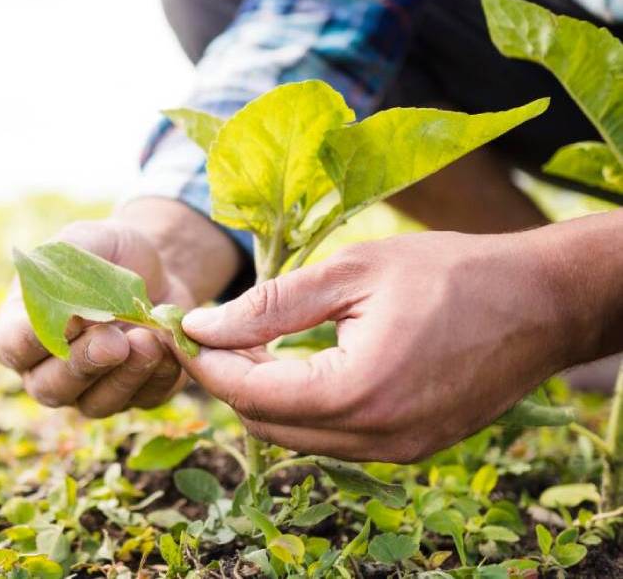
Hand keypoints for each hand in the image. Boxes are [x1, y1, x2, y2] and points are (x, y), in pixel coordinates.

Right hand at [0, 219, 193, 416]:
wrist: (157, 267)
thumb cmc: (106, 254)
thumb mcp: (84, 242)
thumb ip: (66, 270)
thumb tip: (68, 312)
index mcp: (22, 329)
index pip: (12, 347)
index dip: (34, 339)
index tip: (68, 318)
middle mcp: (49, 369)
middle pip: (51, 388)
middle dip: (83, 364)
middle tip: (113, 340)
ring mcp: (91, 389)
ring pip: (96, 404)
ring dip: (123, 376)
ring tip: (147, 342)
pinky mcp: (136, 395)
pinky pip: (143, 399)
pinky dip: (158, 376)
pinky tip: (168, 347)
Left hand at [175, 230, 578, 462]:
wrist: (542, 302)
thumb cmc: (452, 273)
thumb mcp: (352, 272)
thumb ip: (271, 304)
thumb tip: (202, 325)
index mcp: (357, 391)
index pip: (251, 393)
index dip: (207, 362)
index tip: (182, 330)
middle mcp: (375, 438)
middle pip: (266, 425)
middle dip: (229, 381)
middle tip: (210, 334)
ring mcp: (396, 451)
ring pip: (297, 437)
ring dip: (264, 396)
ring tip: (250, 344)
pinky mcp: (410, 448)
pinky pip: (333, 439)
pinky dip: (303, 407)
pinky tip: (297, 365)